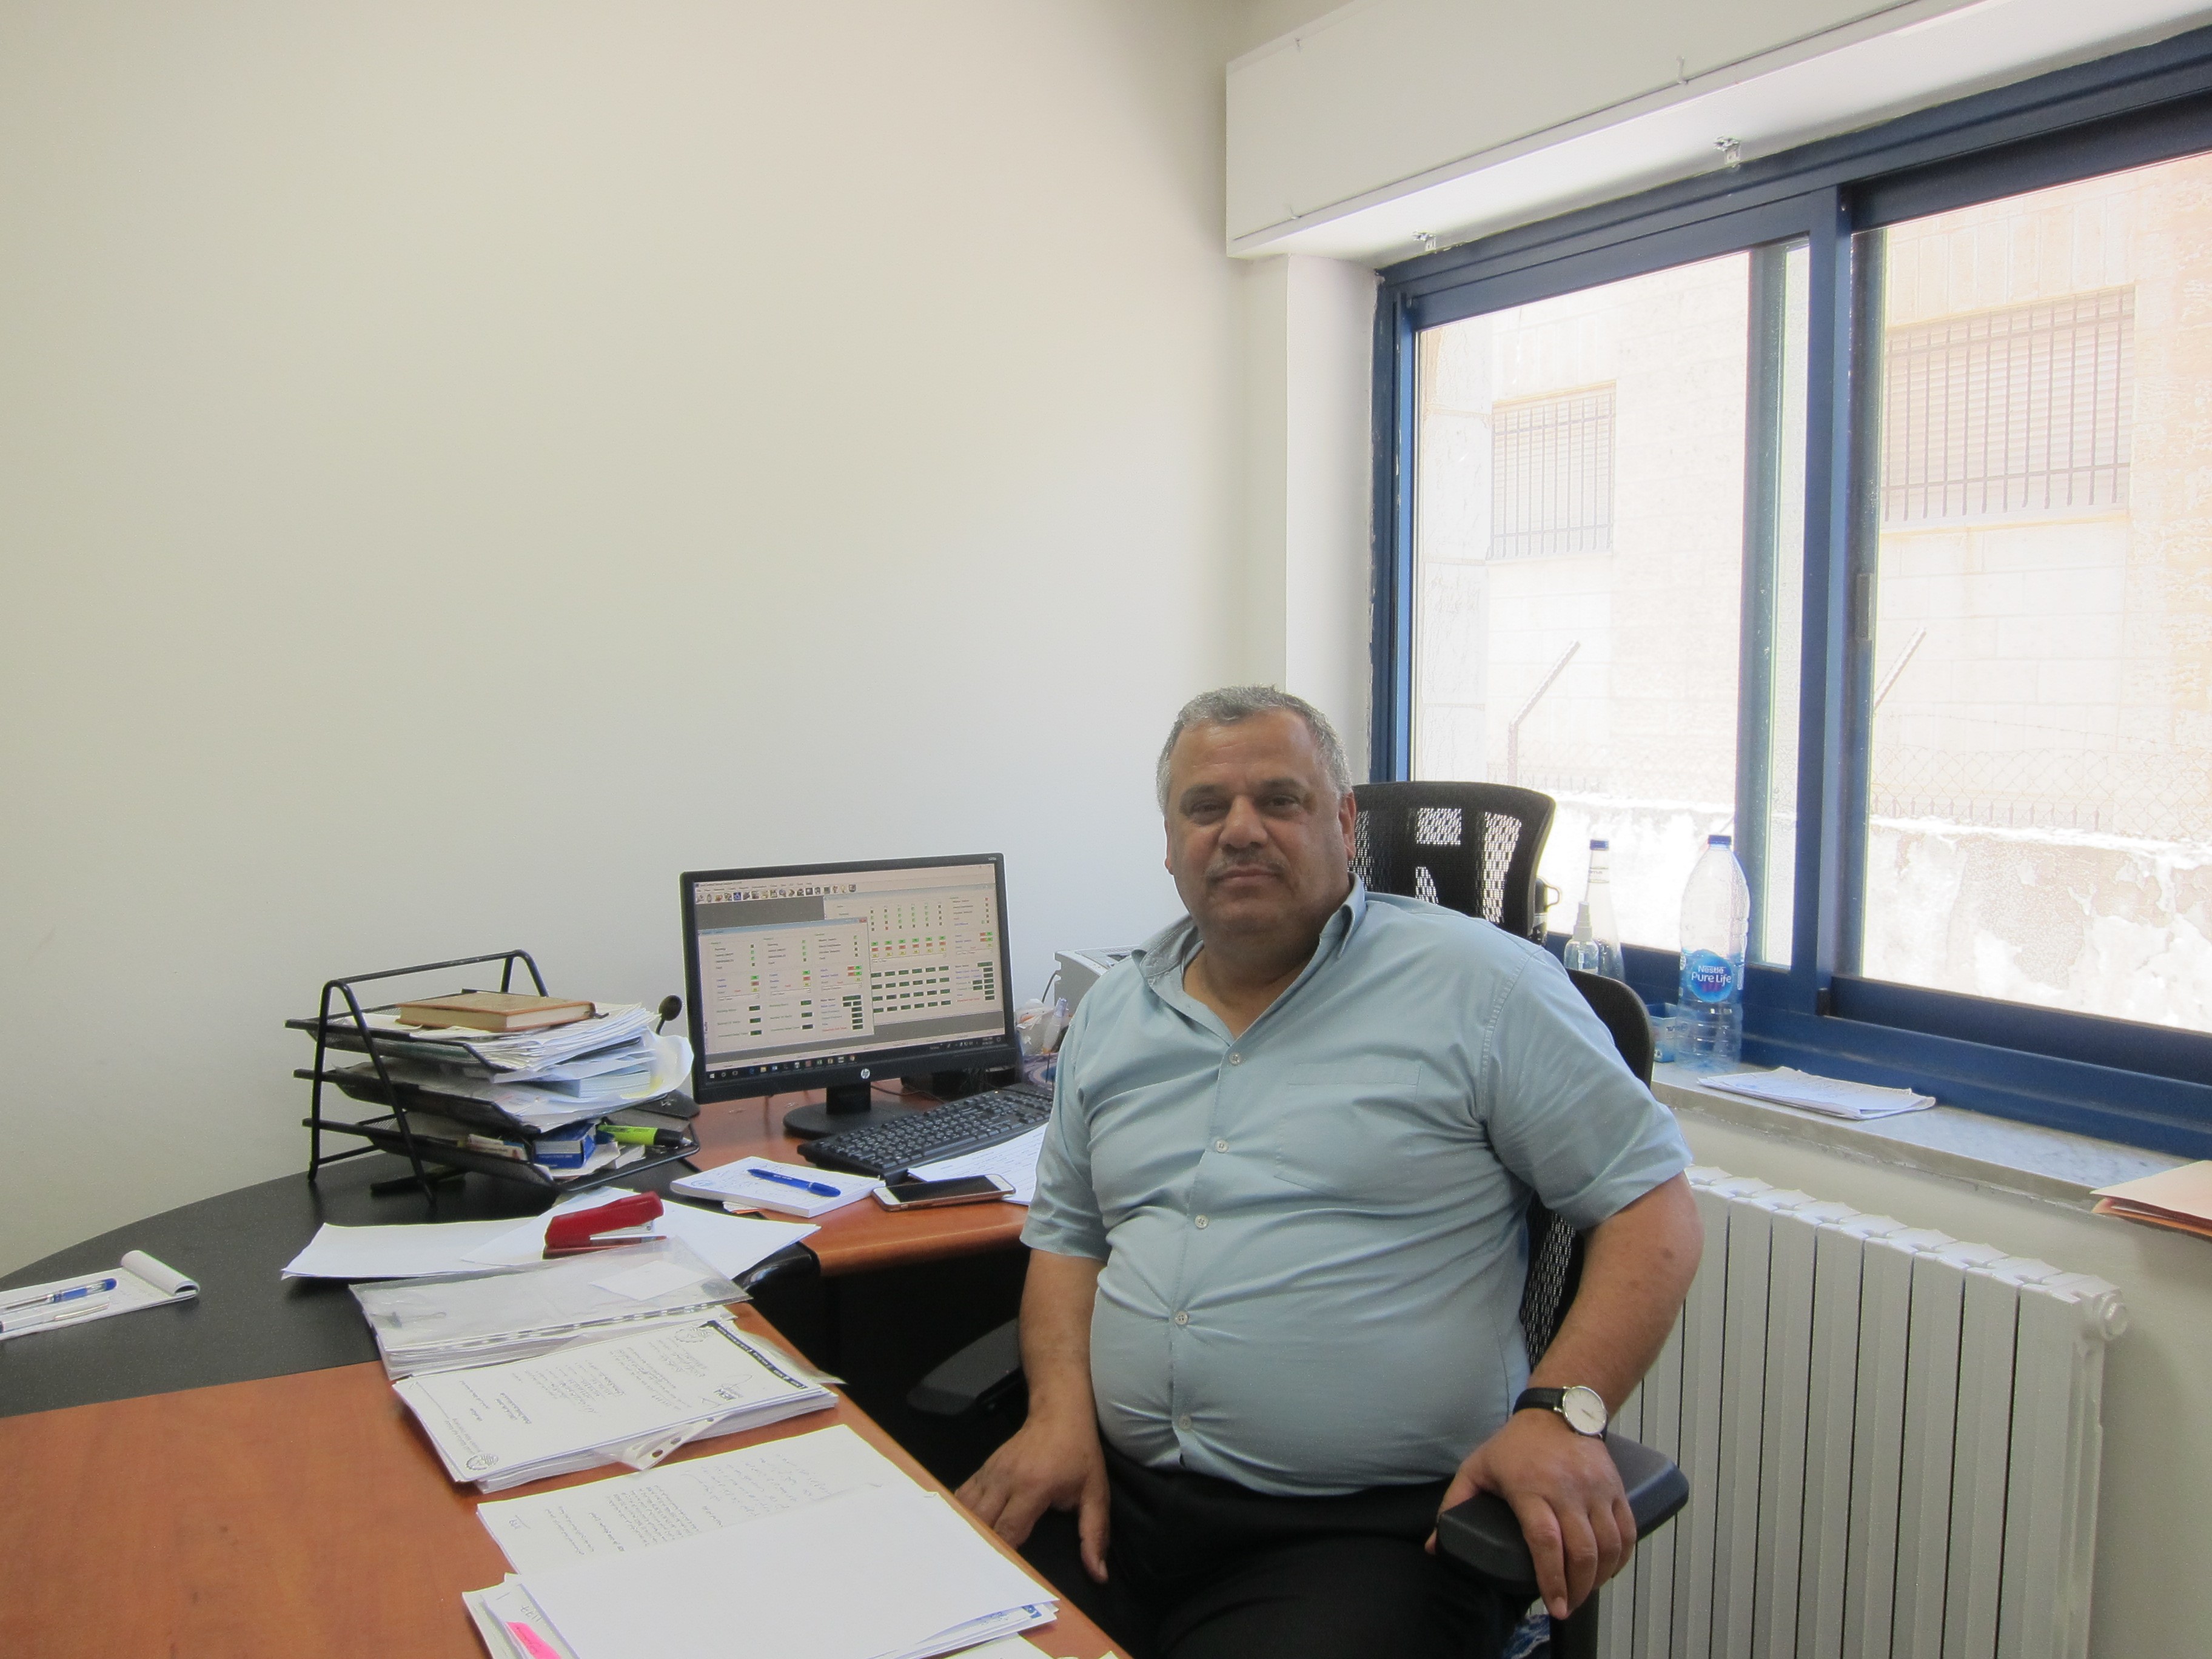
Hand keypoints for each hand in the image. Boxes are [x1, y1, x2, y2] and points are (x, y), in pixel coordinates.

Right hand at [954, 1411, 1111, 1582]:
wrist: (1059, 1413)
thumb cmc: (1080, 1455)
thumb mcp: (1095, 1494)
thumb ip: (1094, 1535)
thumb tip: (1098, 1575)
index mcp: (1033, 1488)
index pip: (1008, 1531)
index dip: (1004, 1557)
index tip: (1003, 1580)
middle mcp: (1005, 1480)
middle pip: (980, 1523)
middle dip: (981, 1550)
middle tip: (981, 1577)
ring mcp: (990, 1472)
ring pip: (966, 1510)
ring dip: (967, 1534)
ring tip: (968, 1559)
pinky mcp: (983, 1469)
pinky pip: (962, 1496)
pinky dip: (960, 1515)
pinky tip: (962, 1532)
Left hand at [1426, 1411, 1634, 1620]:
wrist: (1557, 1412)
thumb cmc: (1513, 1445)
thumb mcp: (1476, 1468)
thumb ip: (1454, 1505)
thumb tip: (1434, 1547)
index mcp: (1530, 1487)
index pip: (1546, 1541)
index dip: (1552, 1578)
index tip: (1554, 1604)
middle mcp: (1567, 1489)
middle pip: (1582, 1549)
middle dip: (1577, 1588)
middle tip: (1566, 1607)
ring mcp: (1595, 1488)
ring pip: (1609, 1544)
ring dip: (1599, 1577)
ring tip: (1584, 1592)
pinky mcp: (1615, 1488)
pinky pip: (1627, 1530)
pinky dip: (1621, 1558)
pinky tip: (1607, 1571)